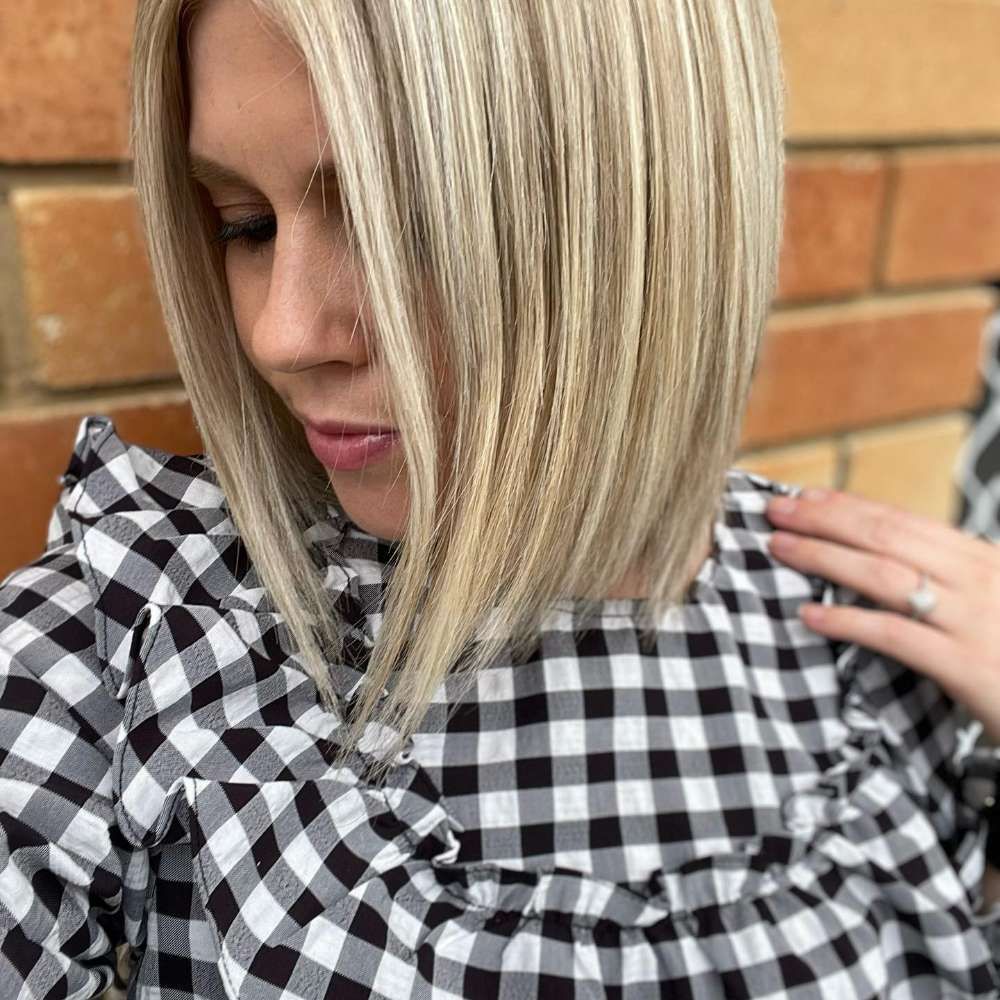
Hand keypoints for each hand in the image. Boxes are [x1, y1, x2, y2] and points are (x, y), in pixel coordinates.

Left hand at [764, 487, 999, 744]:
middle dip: (824, 519)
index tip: (805, 495)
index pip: (903, 522)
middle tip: (775, 509)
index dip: (849, 506)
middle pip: (886, 537)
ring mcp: (974, 621)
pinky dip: (848, 621)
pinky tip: (809, 615)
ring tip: (779, 547)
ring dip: (824, 556)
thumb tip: (889, 559)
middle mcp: (978, 580)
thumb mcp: (991, 601)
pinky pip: (896, 636)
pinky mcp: (968, 667)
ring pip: (885, 576)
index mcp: (982, 559)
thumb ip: (949, 579)